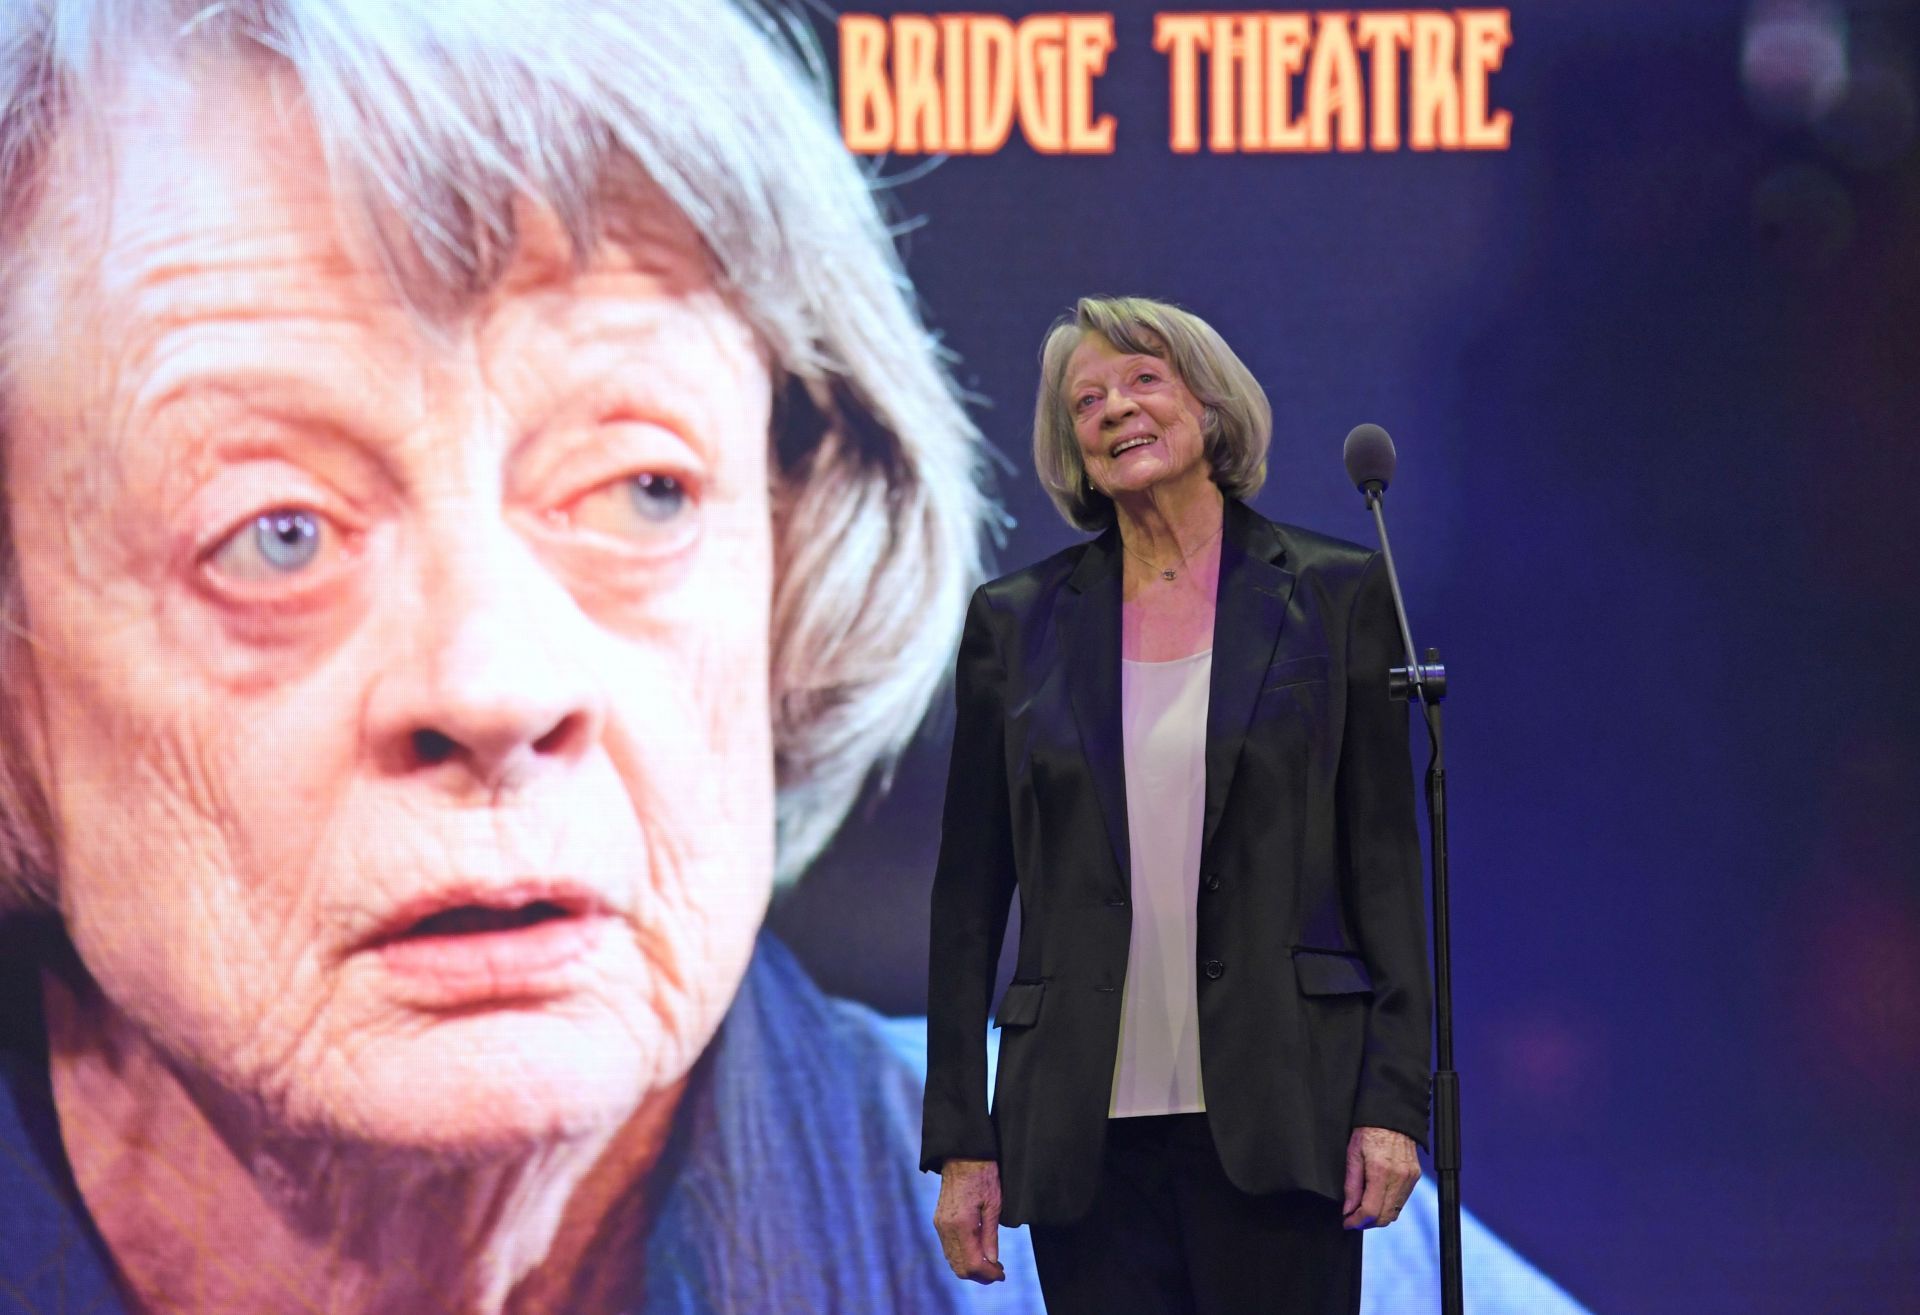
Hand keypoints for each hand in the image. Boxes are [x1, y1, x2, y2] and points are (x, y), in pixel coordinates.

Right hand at [933, 1157, 1005, 1282]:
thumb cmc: (982, 1175)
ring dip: (971, 1267)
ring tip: (990, 1264)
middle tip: (998, 1272)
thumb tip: (992, 1261)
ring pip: (952, 1260)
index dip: (988, 1274)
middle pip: (960, 1267)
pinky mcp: (938, 1221)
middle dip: (980, 1275)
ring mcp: (940, 1225)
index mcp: (961, 1224)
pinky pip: (948, 1249)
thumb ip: (991, 1236)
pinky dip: (962, 1257)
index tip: (1002, 1275)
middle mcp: (946, 1228)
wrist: (962, 1156)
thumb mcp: (994, 1204)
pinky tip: (977, 1252)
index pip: (973, 1263)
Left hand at [1342, 1125, 1419, 1228]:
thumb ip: (1351, 1185)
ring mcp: (1409, 1179)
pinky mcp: (1414, 1177)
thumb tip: (1348, 1209)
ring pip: (1394, 1212)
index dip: (1357, 1222)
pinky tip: (1377, 1198)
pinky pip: (1402, 1201)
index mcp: (1380, 1172)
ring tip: (1363, 1208)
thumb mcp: (1353, 1154)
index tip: (1347, 1222)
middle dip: (1367, 1223)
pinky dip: (1389, 1206)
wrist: (1392, 1116)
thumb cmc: (1369, 1131)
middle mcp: (1399, 1178)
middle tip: (1353, 1218)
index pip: (1371, 1211)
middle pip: (1384, 1217)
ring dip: (1378, 1216)